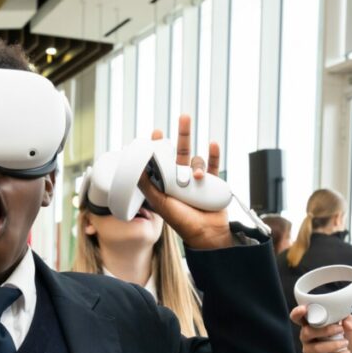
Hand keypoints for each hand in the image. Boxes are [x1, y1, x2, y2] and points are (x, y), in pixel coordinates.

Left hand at [138, 116, 231, 249]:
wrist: (206, 234)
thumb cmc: (182, 221)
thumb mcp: (160, 203)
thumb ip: (148, 186)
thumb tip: (135, 168)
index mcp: (168, 184)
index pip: (162, 161)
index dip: (159, 147)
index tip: (156, 133)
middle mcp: (183, 180)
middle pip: (182, 152)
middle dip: (183, 135)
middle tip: (184, 117)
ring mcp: (199, 181)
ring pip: (197, 160)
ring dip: (198, 163)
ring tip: (198, 176)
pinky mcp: (214, 184)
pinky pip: (215, 165)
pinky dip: (214, 154)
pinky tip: (212, 145)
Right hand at [291, 306, 351, 352]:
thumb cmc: (343, 335)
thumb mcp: (348, 324)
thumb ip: (349, 320)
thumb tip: (347, 323)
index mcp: (310, 324)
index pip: (297, 318)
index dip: (297, 313)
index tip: (304, 309)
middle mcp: (306, 337)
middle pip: (306, 333)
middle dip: (325, 331)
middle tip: (340, 329)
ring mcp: (308, 351)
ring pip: (316, 348)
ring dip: (333, 345)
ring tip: (345, 343)